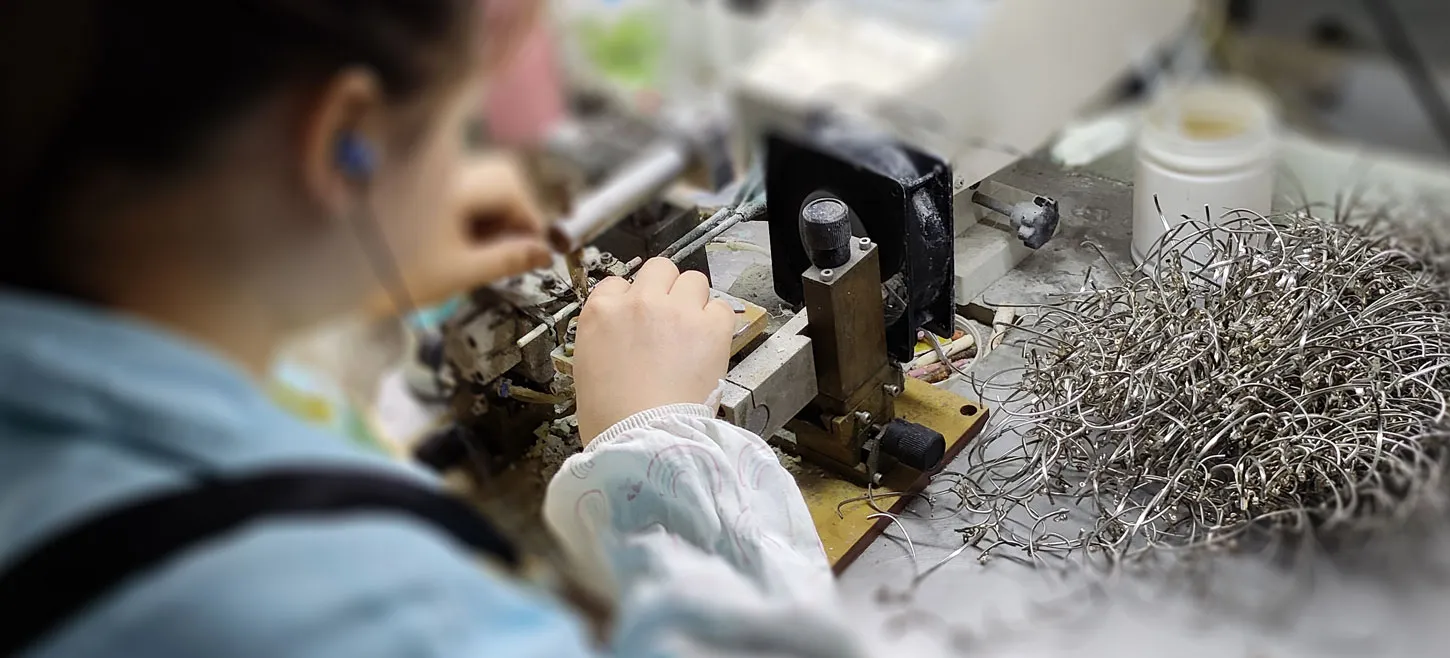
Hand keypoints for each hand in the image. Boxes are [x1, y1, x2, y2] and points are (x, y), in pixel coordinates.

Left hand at [367, 152, 549, 316]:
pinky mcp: (407, 184)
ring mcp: (421, 174)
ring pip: (475, 182)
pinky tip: (452, 242)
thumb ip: (506, 259)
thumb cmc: (389, 277)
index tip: (536, 247)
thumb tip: (543, 252)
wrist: (329, 280)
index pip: (509, 185)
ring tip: (477, 252)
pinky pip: (451, 188)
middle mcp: (436, 167)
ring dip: (487, 213)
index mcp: (450, 183)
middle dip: (509, 213)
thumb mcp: (457, 272)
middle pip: (495, 177)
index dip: (528, 217)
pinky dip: (463, 212)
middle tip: (510, 251)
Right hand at [573, 258, 735, 443]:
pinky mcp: (710, 326)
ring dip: (693, 301)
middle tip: (669, 319)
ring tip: (692, 331)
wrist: (642, 438)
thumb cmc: (611, 416)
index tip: (638, 317)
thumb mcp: (587, 367)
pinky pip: (721, 307)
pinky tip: (709, 345)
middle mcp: (638, 301)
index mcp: (601, 311)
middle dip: (665, 289)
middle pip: (659, 269)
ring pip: (693, 279)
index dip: (631, 300)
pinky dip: (718, 323)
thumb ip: (606, 336)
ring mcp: (676, 310)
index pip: (617, 283)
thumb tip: (624, 334)